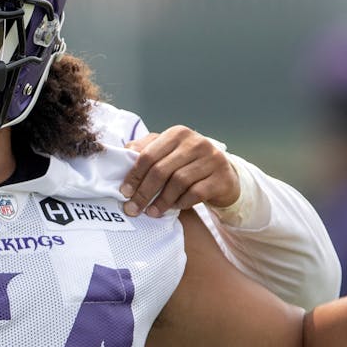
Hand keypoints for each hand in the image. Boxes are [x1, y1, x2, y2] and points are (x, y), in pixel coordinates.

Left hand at [119, 125, 238, 217]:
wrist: (223, 176)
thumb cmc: (188, 165)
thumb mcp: (167, 153)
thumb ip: (146, 151)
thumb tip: (123, 155)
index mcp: (178, 133)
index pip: (148, 155)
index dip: (134, 175)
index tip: (124, 192)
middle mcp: (196, 142)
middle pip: (161, 170)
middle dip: (144, 192)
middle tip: (133, 208)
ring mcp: (211, 159)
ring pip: (178, 182)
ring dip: (161, 201)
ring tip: (152, 212)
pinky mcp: (221, 177)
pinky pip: (195, 193)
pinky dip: (181, 203)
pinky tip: (174, 207)